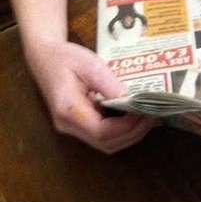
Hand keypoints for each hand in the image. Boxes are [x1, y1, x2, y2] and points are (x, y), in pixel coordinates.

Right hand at [27, 40, 157, 153]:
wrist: (45, 57)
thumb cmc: (65, 58)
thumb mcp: (90, 64)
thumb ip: (109, 84)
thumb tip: (130, 99)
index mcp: (68, 110)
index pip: (101, 132)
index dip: (126, 126)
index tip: (144, 112)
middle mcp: (68, 125)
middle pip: (105, 143)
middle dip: (133, 133)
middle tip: (153, 116)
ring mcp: (73, 127)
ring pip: (105, 144)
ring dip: (130, 135)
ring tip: (149, 117)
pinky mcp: (80, 124)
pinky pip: (103, 135)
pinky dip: (122, 131)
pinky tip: (136, 118)